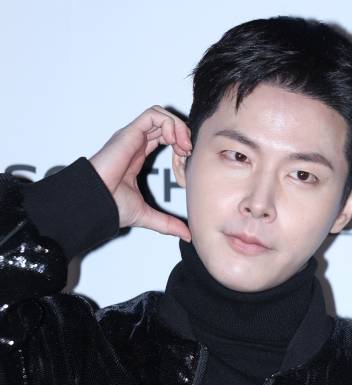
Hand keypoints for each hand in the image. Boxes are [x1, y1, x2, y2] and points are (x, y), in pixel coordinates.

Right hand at [89, 105, 191, 240]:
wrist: (96, 203)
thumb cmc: (111, 207)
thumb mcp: (148, 215)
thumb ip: (167, 223)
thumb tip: (187, 234)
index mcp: (137, 157)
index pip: (162, 138)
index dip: (179, 145)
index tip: (186, 160)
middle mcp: (134, 144)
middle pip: (163, 125)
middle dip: (182, 134)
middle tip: (188, 152)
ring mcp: (131, 137)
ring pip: (160, 116)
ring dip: (177, 127)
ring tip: (183, 146)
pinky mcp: (129, 133)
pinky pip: (153, 115)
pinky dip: (168, 124)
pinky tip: (174, 141)